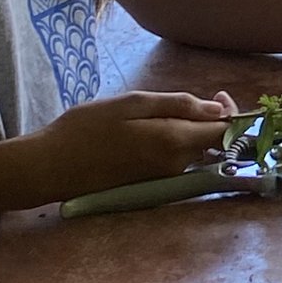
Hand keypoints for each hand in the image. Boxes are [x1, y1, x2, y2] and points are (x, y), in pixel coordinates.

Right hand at [19, 91, 235, 205]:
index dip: (231, 114)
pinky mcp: (151, 186)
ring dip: (187, 132)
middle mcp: (175, 166)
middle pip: (211, 143)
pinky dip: (173, 145)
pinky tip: (147, 135)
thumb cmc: (85, 129)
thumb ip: (177, 105)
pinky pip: (175, 162)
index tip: (216, 96)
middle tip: (180, 102)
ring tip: (153, 117)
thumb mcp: (131, 104)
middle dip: (208, 121)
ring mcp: (163, 179)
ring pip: (192, 151)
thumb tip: (218, 110)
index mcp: (173, 142)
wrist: (50, 167)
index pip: (225, 132)